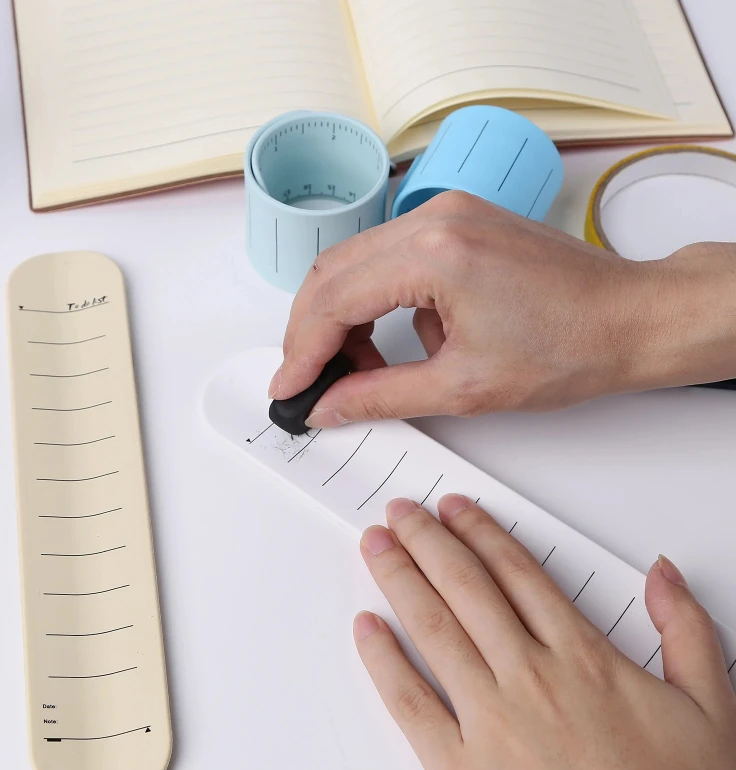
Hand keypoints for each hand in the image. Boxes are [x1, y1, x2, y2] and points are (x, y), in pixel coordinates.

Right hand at [270, 191, 735, 425]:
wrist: (631, 319)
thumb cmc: (571, 347)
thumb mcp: (465, 387)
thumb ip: (381, 396)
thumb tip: (327, 405)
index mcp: (434, 252)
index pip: (334, 300)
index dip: (301, 350)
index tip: (288, 387)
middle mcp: (434, 218)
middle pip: (333, 271)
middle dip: (311, 331)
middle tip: (309, 380)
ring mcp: (446, 212)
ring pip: (356, 261)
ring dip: (342, 316)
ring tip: (357, 369)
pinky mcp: (457, 221)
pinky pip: (389, 255)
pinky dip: (376, 299)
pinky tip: (394, 340)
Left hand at [353, 495, 735, 769]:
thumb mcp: (711, 710)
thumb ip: (687, 632)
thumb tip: (665, 575)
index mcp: (582, 658)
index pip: (517, 572)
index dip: (480, 532)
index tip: (456, 509)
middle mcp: (530, 678)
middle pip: (466, 586)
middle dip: (428, 540)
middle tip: (402, 512)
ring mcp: (492, 721)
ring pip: (434, 627)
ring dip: (400, 578)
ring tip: (378, 545)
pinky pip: (411, 703)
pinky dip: (383, 660)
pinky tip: (366, 629)